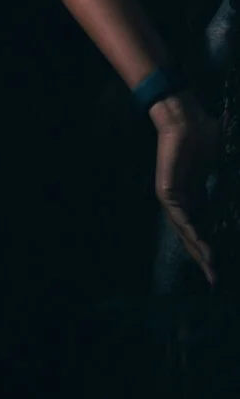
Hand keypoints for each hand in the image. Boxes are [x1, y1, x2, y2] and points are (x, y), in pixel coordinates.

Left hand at [151, 94, 221, 285]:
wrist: (185, 118)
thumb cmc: (206, 136)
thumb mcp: (226, 166)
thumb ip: (232, 183)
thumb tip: (239, 200)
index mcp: (196, 195)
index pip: (204, 228)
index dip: (213, 247)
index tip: (226, 265)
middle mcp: (183, 200)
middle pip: (192, 236)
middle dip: (205, 259)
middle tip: (217, 280)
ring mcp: (173, 197)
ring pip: (185, 232)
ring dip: (198, 253)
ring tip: (213, 271)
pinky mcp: (166, 192)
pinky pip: (180, 219)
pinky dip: (192, 235)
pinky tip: (203, 250)